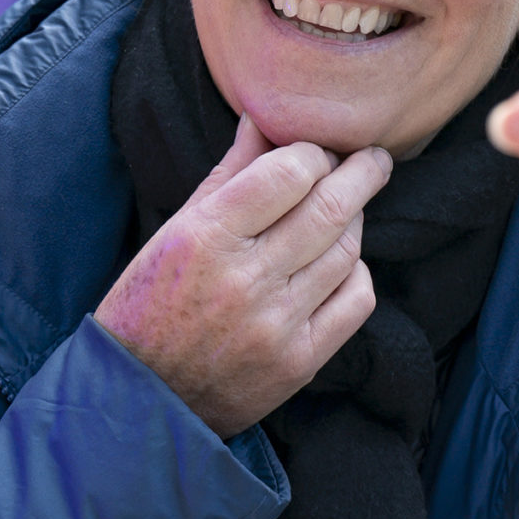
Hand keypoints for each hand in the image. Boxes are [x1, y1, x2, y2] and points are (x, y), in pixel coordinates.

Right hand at [94, 115, 391, 438]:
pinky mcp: (300, 361)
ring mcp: (276, 324)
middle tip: (374, 158)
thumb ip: (227, 175)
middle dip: (362, 173)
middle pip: (330, 208)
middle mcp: (244, 280)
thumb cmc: (151, 304)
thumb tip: (264, 120)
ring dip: (356, 220)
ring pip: (348, 250)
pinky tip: (341, 262)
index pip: (289, 173)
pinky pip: (356, 299)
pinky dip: (356, 271)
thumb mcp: (174, 232)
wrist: (143, 399)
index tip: (320, 151)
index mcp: (204, 238)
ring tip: (350, 207)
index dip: (314, 154)